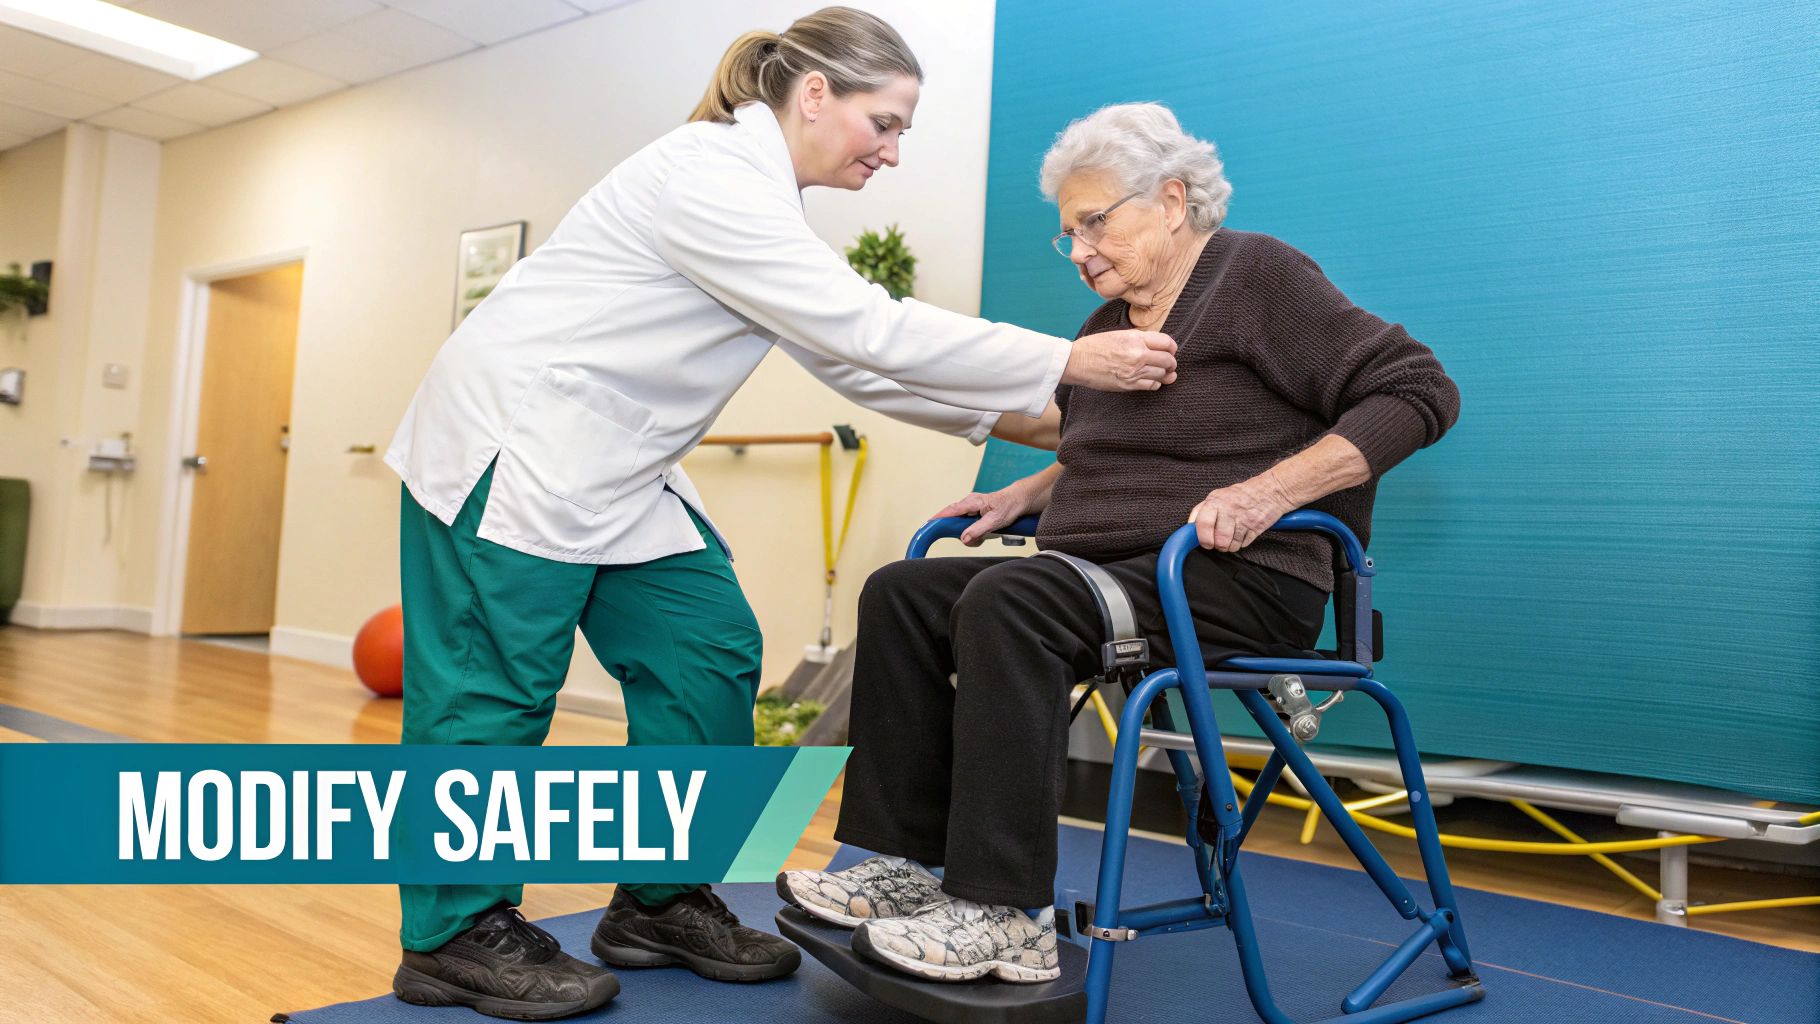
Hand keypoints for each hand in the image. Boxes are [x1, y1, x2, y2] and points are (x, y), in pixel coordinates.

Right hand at [932, 483, 1035, 545]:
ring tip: (985, 536)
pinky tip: (985, 534)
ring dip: (971, 535)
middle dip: (961, 533)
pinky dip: (975, 534)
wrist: (1019, 500)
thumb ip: (978, 530)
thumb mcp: (995, 521)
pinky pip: (968, 527)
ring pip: (962, 526)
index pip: (950, 511)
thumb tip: (963, 538)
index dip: (938, 518)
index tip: (928, 525)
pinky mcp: (975, 515)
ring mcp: (971, 510)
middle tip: (975, 539)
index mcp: (971, 502)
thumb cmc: (1009, 506)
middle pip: (954, 521)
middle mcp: (968, 504)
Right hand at [1062, 329, 1177, 391]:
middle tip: (1168, 363)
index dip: (1171, 347)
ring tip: (1162, 373)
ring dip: (1164, 374)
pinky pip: (1152, 386)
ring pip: (1162, 374)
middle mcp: (1138, 355)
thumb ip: (1140, 338)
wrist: (1077, 362)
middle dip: (1171, 362)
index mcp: (1136, 339)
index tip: (1170, 350)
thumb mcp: (1119, 334)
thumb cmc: (1095, 346)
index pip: (1167, 343)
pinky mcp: (1129, 385)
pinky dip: (1155, 383)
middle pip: (1168, 360)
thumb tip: (1157, 345)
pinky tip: (1151, 380)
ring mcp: (1134, 372)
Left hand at [1188, 472, 1295, 551]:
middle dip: (1217, 545)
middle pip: (1218, 539)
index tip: (1205, 542)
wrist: (1270, 490)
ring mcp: (1243, 519)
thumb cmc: (1241, 495)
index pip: (1202, 523)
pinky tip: (1243, 533)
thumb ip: (1202, 510)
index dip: (1202, 537)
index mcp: (1215, 501)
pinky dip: (1241, 543)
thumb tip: (1189, 526)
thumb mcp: (1217, 496)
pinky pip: (1242, 544)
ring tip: (1232, 536)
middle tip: (1219, 542)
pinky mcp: (1255, 527)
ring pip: (1229, 545)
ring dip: (1229, 545)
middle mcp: (1228, 509)